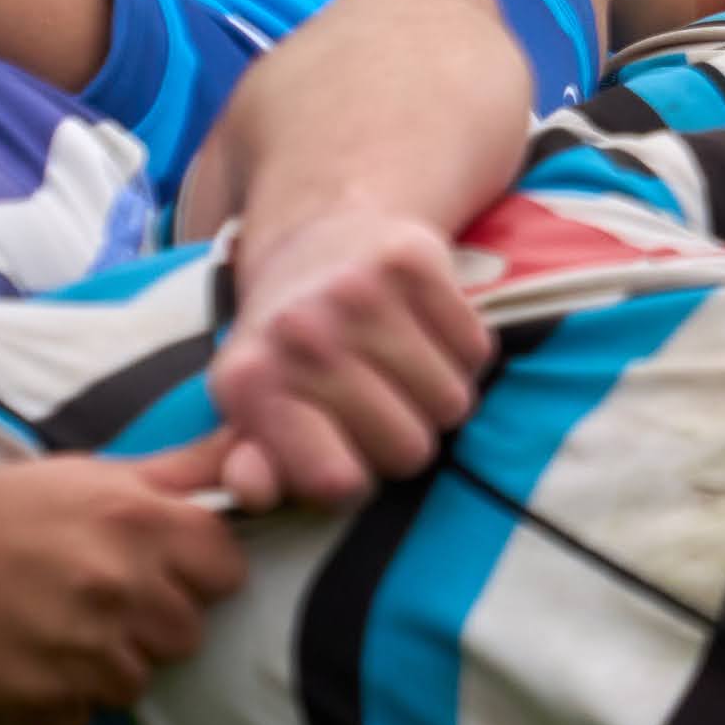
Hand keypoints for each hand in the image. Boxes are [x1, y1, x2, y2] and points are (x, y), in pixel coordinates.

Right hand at [0, 449, 244, 724]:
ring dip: (106, 667)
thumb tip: (258, 442)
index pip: (228, 572)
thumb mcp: (101, 473)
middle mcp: (119, 588)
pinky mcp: (37, 701)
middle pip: (187, 636)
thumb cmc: (15, 507)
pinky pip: (80, 719)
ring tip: (58, 629)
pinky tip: (29, 661)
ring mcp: (78, 651)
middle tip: (100, 601)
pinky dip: (59, 701)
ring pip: (136, 685)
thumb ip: (186, 470)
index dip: (199, 573)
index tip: (163, 569)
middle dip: (154, 623)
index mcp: (142, 524)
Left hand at [207, 203, 489, 506]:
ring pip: (452, 404)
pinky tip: (426, 334)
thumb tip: (253, 491)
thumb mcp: (254, 407)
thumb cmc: (288, 345)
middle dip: (403, 440)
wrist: (317, 234)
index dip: (355, 482)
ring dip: (437, 399)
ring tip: (402, 371)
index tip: (344, 456)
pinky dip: (461, 354)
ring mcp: (358, 292)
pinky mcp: (411, 260)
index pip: (338, 482)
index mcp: (251, 383)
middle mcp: (300, 334)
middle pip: (409, 450)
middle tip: (379, 406)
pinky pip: (475, 350)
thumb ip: (249, 463)